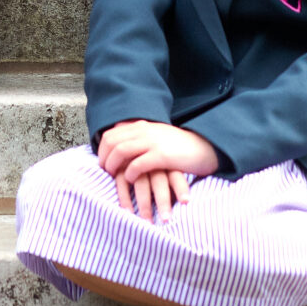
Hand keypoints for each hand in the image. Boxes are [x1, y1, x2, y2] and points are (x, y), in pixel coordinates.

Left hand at [95, 120, 219, 223]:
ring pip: (121, 151)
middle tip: (105, 172)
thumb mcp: (156, 136)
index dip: (102, 149)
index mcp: (142, 126)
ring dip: (113, 165)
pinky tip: (130, 179)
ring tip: (113, 176)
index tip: (102, 162)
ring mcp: (153, 142)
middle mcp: (145, 131)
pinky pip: (137, 164)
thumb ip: (139, 138)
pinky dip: (129, 173)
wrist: (204, 148)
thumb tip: (119, 144)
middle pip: (112, 142)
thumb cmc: (178, 147)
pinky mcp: (162, 156)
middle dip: (104, 158)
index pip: (111, 134)